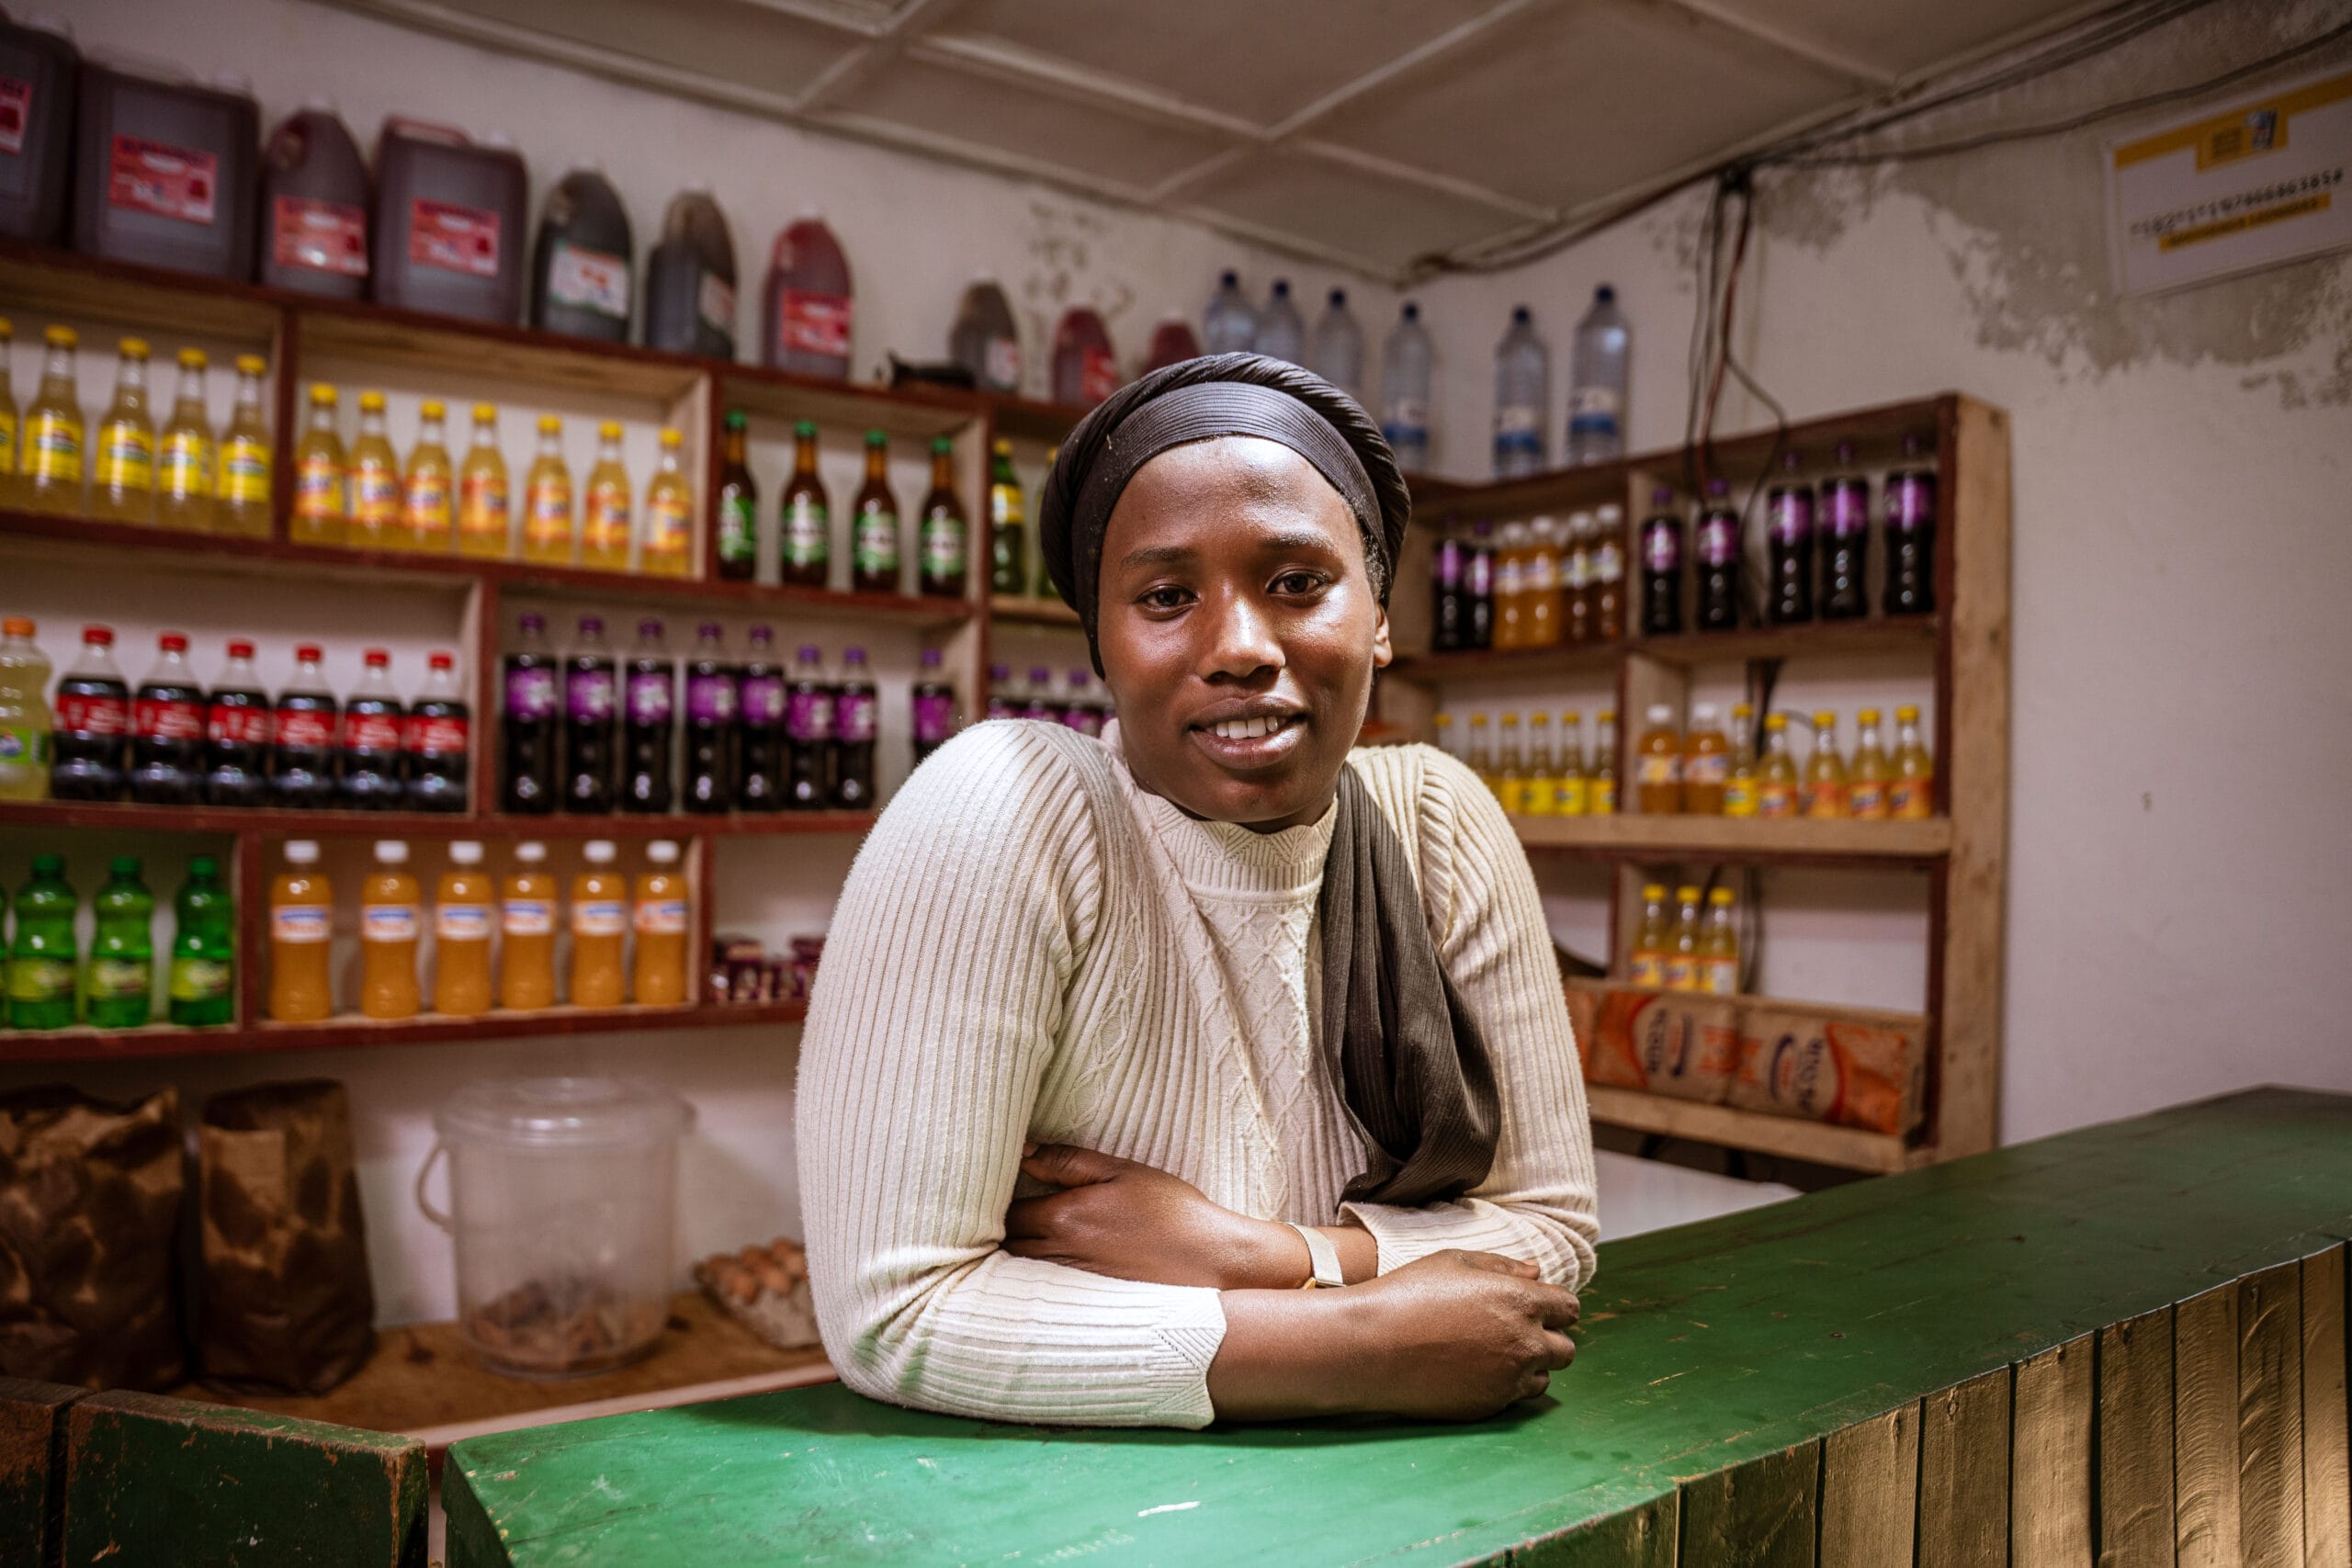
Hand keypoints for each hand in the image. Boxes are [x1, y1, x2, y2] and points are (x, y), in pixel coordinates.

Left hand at [1003, 1143, 1298, 1289]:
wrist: (1214, 1263)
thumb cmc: (1173, 1211)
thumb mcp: (1122, 1171)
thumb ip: (1067, 1161)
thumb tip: (1023, 1151)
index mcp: (1064, 1217)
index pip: (1003, 1213)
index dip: (992, 1203)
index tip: (992, 1194)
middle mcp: (1060, 1256)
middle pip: (1005, 1247)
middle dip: (995, 1234)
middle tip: (991, 1221)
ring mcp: (1072, 1286)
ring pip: (1018, 1275)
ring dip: (1010, 1261)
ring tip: (1009, 1245)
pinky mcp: (1085, 1307)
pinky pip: (1042, 1295)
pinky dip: (1032, 1284)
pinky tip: (1037, 1277)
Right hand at [1344, 1250, 1578, 1419]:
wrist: (1372, 1346)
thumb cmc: (1409, 1294)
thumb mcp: (1454, 1262)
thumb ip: (1502, 1266)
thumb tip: (1535, 1272)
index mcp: (1521, 1301)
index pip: (1569, 1308)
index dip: (1553, 1305)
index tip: (1532, 1305)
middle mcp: (1525, 1343)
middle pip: (1565, 1349)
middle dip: (1547, 1338)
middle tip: (1512, 1330)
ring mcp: (1509, 1379)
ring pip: (1544, 1377)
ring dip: (1529, 1365)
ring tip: (1491, 1352)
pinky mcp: (1491, 1406)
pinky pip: (1515, 1398)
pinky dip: (1504, 1385)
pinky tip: (1471, 1370)